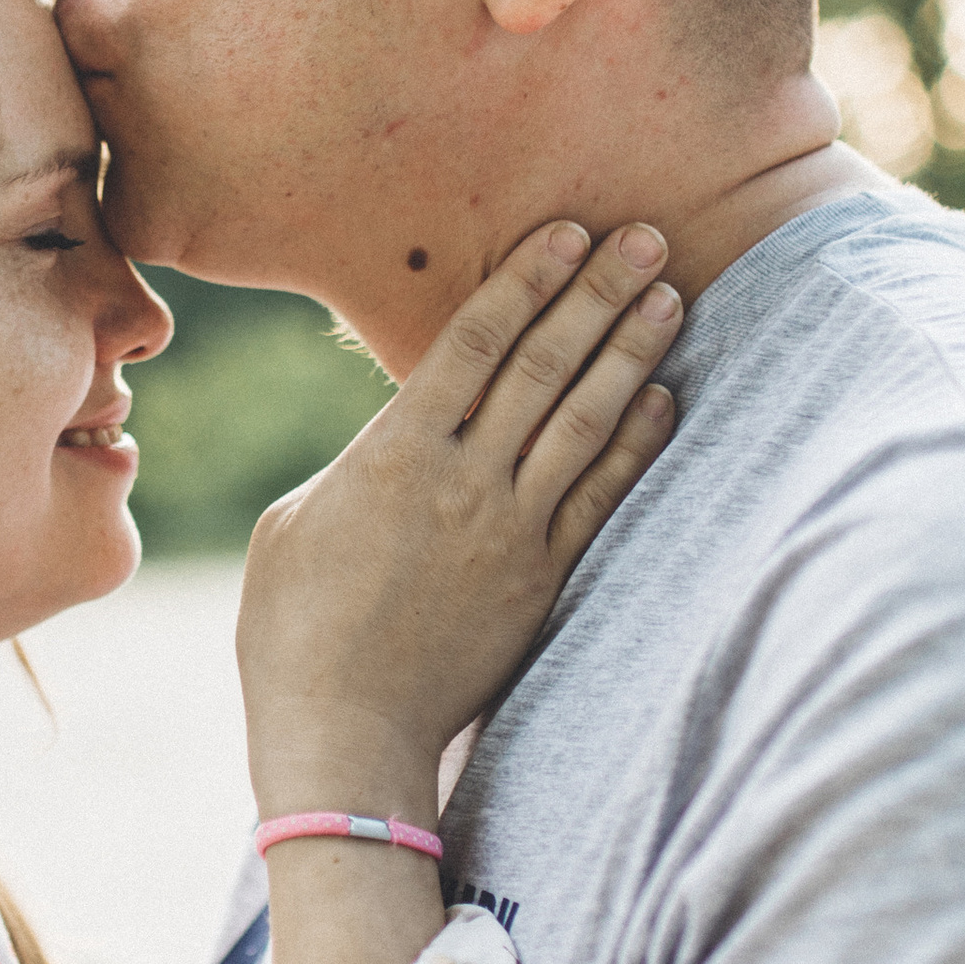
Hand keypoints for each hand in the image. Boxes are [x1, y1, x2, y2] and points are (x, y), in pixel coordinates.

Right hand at [238, 222, 679, 825]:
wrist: (343, 732)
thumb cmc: (293, 629)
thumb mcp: (295, 522)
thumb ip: (356, 465)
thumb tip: (399, 441)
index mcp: (394, 452)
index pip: (475, 342)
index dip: (527, 280)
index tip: (568, 231)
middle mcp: (463, 479)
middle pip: (545, 366)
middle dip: (598, 294)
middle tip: (647, 238)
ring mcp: (509, 530)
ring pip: (585, 422)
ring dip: (631, 353)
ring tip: (671, 297)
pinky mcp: (539, 580)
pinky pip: (600, 498)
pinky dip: (637, 446)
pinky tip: (666, 402)